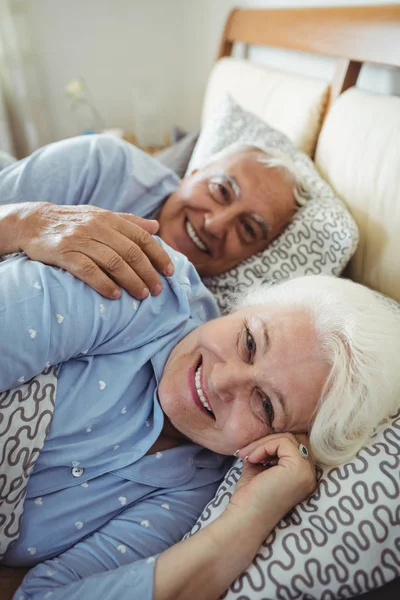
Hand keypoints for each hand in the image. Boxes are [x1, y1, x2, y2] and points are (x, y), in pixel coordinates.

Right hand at [17, 202, 173, 299]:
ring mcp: (80, 240)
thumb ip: (128, 222)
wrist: (34, 222)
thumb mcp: (100, 216)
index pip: (142, 238)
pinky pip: (88, 270)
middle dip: (148, 273)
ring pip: (113, 262)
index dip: (158, 255)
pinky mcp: (64, 253)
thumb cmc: (73, 222)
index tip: (169, 272)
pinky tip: (114, 295)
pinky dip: (104, 283)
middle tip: (157, 290)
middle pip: (131, 252)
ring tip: (142, 296)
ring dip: (131, 281)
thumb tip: (156, 228)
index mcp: (109, 219)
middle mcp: (97, 227)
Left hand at [228, 433, 315, 537]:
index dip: (272, 444)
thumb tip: (264, 432)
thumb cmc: (249, 497)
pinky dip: (265, 446)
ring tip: (247, 456)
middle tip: (246, 452)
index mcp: (303, 476)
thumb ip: (267, 451)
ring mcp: (307, 473)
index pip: (294, 445)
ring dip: (263, 443)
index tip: (251, 453)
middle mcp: (310, 475)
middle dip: (267, 441)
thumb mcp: (260, 467)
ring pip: (288, 438)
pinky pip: (284, 442)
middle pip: (293, 439)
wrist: (244, 519)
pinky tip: (253, 459)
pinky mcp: (298, 469)